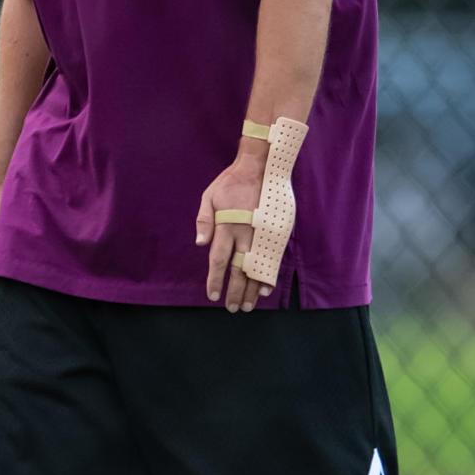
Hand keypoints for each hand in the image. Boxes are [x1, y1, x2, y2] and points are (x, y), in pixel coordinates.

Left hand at [195, 141, 270, 312]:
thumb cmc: (231, 181)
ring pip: (256, 267)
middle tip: (232, 308)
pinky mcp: (275, 232)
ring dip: (251, 289)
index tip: (213, 296)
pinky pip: (271, 259)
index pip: (218, 260)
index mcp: (226, 226)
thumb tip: (200, 243)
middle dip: (234, 291)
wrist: (260, 166)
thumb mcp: (210, 195)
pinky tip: (265, 289)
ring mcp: (261, 234)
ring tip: (248, 306)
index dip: (215, 280)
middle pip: (238, 270)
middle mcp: (244, 233)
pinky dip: (268, 275)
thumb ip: (204, 220)